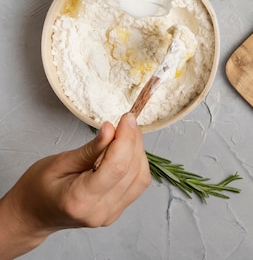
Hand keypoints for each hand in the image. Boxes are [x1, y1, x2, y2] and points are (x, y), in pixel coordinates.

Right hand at [0, 113, 150, 259]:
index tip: (126, 118)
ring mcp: (110, 214)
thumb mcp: (58, 162)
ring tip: (125, 135)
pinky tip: (126, 151)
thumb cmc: (37, 188)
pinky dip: (136, 164)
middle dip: (133, 141)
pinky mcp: (117, 211)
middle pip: (131, 171)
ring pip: (140, 178)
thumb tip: (112, 129)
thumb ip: (89, 149)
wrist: (32, 215)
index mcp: (80, 200)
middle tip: (125, 122)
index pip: (117, 167)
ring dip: (138, 151)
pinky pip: (137, 184)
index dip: (127, 139)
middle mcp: (100, 211)